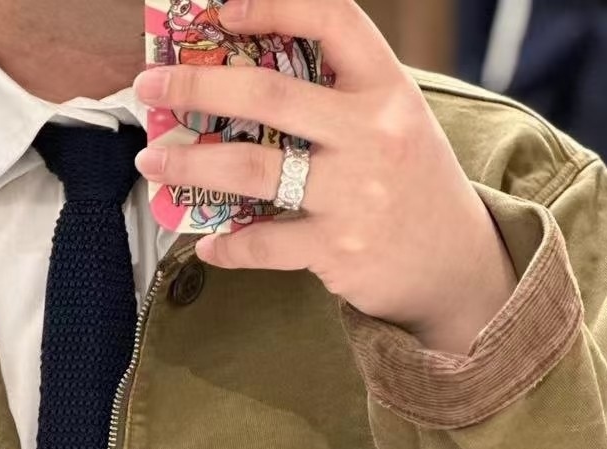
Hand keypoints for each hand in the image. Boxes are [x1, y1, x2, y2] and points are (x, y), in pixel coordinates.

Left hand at [133, 0, 518, 353]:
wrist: (456, 265)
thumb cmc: (411, 182)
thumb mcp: (394, 119)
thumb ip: (337, 94)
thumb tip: (246, 75)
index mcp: (388, 88)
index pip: (332, 19)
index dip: (273, 5)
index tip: (220, 12)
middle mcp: (372, 133)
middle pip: (268, 95)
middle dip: (197, 87)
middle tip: (150, 87)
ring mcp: (353, 194)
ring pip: (250, 169)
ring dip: (190, 164)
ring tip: (154, 162)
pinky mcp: (336, 250)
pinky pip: (262, 244)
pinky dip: (226, 245)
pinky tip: (207, 243)